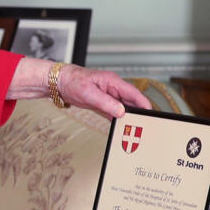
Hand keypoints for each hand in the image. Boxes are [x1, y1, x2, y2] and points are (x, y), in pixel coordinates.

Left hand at [7, 57, 152, 118]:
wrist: (59, 82)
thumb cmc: (73, 81)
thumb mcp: (89, 93)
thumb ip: (106, 102)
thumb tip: (121, 111)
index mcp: (113, 82)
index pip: (133, 93)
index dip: (142, 102)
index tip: (150, 112)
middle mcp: (112, 88)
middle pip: (130, 101)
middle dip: (137, 112)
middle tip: (144, 124)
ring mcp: (107, 95)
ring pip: (122, 107)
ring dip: (127, 116)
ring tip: (133, 128)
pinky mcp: (101, 102)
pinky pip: (113, 111)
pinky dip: (116, 118)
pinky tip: (120, 126)